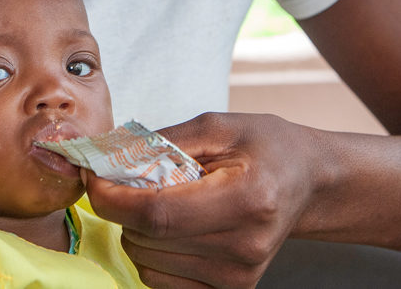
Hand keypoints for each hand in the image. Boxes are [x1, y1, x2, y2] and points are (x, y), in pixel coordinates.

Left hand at [84, 112, 320, 288]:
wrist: (307, 181)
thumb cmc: (266, 147)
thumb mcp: (218, 126)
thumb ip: (162, 143)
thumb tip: (107, 158)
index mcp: (246, 200)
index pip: (156, 215)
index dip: (112, 199)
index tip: (94, 178)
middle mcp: (245, 246)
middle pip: (147, 240)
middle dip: (123, 208)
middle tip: (137, 180)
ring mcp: (239, 276)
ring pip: (147, 262)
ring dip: (138, 230)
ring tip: (168, 201)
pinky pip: (160, 279)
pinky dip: (153, 252)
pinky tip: (175, 227)